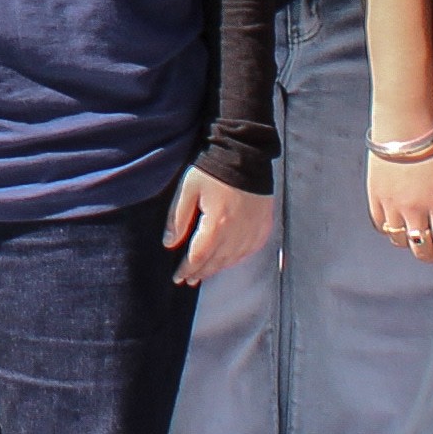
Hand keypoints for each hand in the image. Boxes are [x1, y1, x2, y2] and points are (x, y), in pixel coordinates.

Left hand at [162, 168, 276, 287]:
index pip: (199, 256)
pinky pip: (249, 251)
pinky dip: (236, 258)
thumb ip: (178, 218)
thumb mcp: (188, 189)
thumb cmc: (212, 170)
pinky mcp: (263, 226)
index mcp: (217, 224)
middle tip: (189, 279)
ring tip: (205, 273)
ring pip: (233, 259)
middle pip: (216, 262)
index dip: (187, 269)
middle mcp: (237, 232)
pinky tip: (228, 260)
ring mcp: (253, 230)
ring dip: (217, 268)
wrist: (245, 154)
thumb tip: (170, 243)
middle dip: (201, 272)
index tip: (178, 277)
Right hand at [367, 135, 432, 266]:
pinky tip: (398, 222)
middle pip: (421, 249)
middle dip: (431, 254)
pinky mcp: (375, 197)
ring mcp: (392, 204)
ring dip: (410, 242)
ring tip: (416, 233)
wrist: (403, 126)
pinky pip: (380, 226)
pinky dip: (390, 229)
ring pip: (400, 241)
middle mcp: (414, 209)